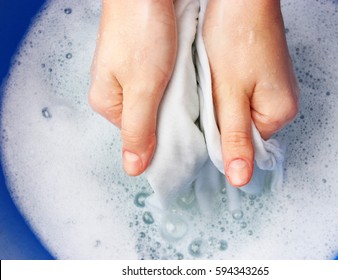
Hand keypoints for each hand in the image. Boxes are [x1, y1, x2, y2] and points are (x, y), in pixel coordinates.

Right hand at [88, 0, 175, 175]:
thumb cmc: (140, 31)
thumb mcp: (143, 88)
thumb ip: (139, 129)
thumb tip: (133, 168)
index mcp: (108, 103)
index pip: (139, 138)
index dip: (163, 141)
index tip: (185, 136)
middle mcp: (115, 92)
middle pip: (148, 121)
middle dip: (170, 120)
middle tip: (190, 111)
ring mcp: (129, 75)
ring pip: (157, 103)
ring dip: (174, 101)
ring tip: (189, 93)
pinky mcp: (143, 62)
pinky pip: (161, 85)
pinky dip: (174, 86)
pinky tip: (184, 80)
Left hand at [203, 0, 298, 185]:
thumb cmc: (237, 36)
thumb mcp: (229, 94)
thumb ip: (234, 138)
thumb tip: (240, 178)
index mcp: (279, 113)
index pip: (244, 146)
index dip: (220, 136)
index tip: (207, 116)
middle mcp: (282, 105)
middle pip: (242, 130)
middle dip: (220, 118)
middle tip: (210, 95)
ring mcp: (274, 89)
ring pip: (238, 113)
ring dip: (221, 103)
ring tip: (215, 82)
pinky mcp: (263, 77)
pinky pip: (241, 96)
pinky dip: (225, 91)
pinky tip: (219, 75)